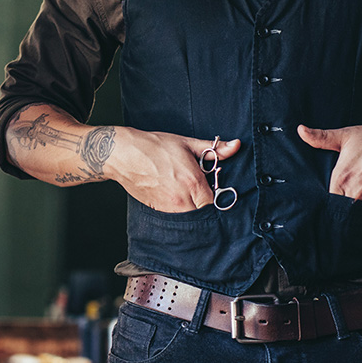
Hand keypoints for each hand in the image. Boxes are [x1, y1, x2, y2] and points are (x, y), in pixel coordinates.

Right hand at [110, 129, 239, 211]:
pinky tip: (175, 197)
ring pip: (189, 218)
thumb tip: (236, 145)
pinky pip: (175, 218)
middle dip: (205, 205)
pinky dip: (179, 212)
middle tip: (201, 193)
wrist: (125, 154)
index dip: (216, 197)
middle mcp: (182, 199)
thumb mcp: (187, 143)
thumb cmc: (155, 146)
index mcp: (193, 182)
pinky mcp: (157, 210)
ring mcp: (169, 207)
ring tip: (188, 195)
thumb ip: (215, 149)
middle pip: (203, 213)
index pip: (214, 203)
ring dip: (192, 210)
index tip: (213, 190)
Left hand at [298, 117, 361, 203]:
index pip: (328, 200)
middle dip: (343, 204)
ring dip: (358, 205)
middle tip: (347, 196)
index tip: (331, 197)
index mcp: (342, 177)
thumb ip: (321, 137)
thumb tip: (300, 130)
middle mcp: (357, 191)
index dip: (329, 199)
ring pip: (359, 211)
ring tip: (361, 194)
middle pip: (343, 208)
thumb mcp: (348, 135)